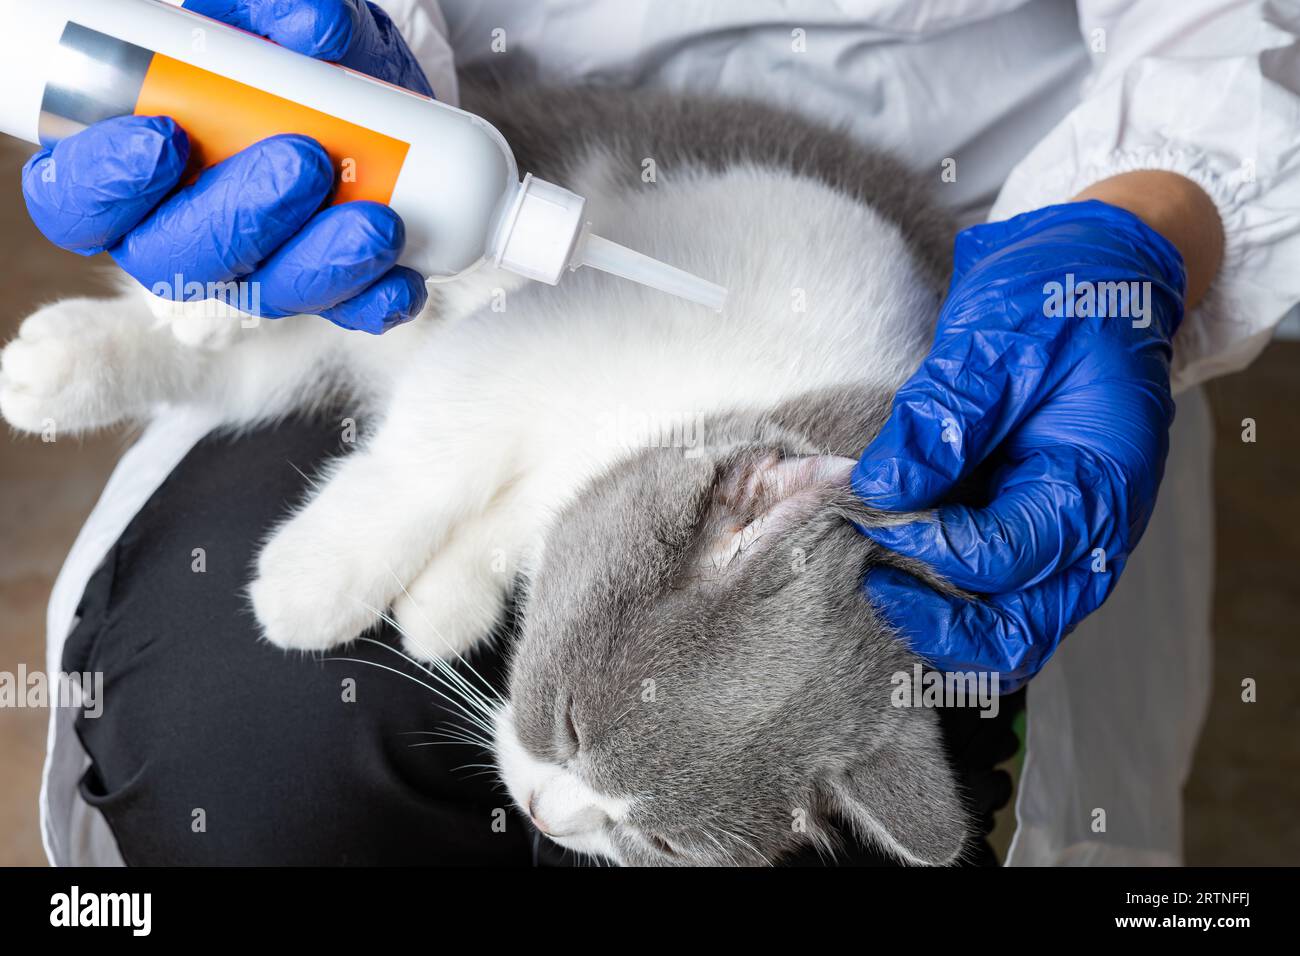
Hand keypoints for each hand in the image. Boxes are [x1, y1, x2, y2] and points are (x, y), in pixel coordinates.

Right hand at [21, 0, 431, 333]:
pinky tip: (403, 280)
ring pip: (265, 293)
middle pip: (174, 258)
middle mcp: (179, 229)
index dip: (104, 184)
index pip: (74, 201)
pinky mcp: (323, 287)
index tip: (163, 138)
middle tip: (303, 162)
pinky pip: (342, 312)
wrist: (369, 92)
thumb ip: (268, 9)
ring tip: (376, 223)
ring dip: (320, 263)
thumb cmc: (287, 52)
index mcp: (127, 166)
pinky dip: (374, 300)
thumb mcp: (265, 16)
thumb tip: (311, 27)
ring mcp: (252, 267)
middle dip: (239, 217)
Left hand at [853, 199, 1186, 688]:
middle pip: (1015, 635)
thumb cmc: (1063, 295)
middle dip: (931, 621)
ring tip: (863, 569)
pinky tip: (879, 553)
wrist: (1096, 269)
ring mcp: (1056, 540)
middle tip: (860, 574)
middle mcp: (1087, 534)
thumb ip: (946, 418)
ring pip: (997, 629)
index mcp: (1099, 486)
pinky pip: (981, 593)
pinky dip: (931, 588)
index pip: (1009, 556)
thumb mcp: (1003, 338)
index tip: (866, 512)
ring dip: (929, 616)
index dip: (930, 544)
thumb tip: (881, 487)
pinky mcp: (1023, 529)